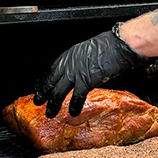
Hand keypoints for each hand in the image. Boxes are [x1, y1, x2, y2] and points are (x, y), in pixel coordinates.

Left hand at [34, 23, 149, 117]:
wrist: (120, 45)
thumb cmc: (112, 45)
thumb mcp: (91, 50)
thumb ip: (83, 60)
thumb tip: (83, 68)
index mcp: (71, 54)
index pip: (52, 69)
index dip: (45, 79)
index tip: (40, 86)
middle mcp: (70, 62)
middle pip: (51, 80)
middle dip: (43, 92)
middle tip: (37, 101)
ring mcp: (76, 72)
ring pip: (59, 91)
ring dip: (54, 103)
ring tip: (50, 113)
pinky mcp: (86, 81)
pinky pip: (76, 97)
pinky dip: (74, 106)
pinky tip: (72, 112)